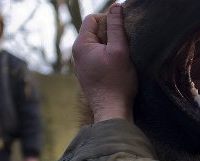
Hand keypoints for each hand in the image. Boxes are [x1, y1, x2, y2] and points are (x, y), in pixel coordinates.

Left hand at [71, 4, 136, 122]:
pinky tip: (114, 69)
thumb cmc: (117, 82)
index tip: (121, 34)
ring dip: (108, 47)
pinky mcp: (86, 75)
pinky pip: (95, 58)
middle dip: (109, 35)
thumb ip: (117, 27)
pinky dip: (105, 58)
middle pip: (93, 32)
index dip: (109, 21)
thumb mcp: (120, 51)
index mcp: (81, 45)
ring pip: (95, 46)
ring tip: (119, 59)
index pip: (93, 19)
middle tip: (122, 47)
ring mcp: (80, 66)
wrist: (111, 110)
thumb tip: (116, 6)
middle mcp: (76, 54)